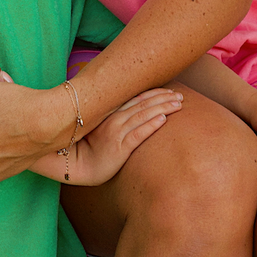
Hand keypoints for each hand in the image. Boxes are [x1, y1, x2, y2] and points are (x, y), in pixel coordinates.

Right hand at [56, 89, 183, 184]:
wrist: (75, 165)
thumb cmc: (88, 149)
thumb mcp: (101, 130)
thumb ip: (116, 121)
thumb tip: (133, 117)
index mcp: (111, 114)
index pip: (137, 98)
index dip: (155, 93)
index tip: (170, 91)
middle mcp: (115, 119)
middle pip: (143, 104)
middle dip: (163, 98)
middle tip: (180, 95)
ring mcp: (117, 132)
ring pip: (143, 115)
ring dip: (162, 107)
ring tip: (178, 104)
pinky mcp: (120, 147)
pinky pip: (138, 133)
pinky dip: (151, 124)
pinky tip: (163, 119)